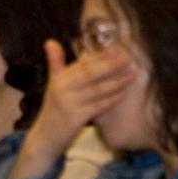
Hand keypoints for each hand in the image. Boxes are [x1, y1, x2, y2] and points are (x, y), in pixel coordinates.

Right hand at [12, 40, 132, 178]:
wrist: (45, 137)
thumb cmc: (53, 109)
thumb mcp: (52, 85)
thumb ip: (55, 63)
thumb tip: (51, 41)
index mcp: (58, 79)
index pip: (81, 64)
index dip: (99, 55)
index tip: (116, 49)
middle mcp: (61, 89)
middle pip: (90, 73)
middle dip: (111, 65)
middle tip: (128, 59)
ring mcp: (68, 103)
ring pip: (97, 90)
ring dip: (117, 81)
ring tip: (132, 74)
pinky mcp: (75, 118)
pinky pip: (98, 106)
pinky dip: (112, 99)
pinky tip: (123, 93)